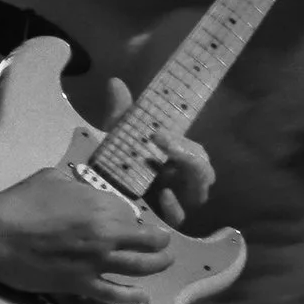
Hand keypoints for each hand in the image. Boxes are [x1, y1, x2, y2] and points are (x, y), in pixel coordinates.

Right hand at [0, 163, 171, 303]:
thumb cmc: (20, 202)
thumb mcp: (52, 179)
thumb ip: (77, 187)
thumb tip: (85, 193)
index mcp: (100, 207)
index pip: (130, 214)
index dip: (133, 218)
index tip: (132, 221)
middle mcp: (106, 236)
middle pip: (146, 243)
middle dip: (160, 243)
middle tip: (164, 244)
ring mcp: (95, 264)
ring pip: (139, 269)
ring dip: (156, 267)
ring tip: (164, 264)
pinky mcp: (81, 286)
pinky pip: (114, 294)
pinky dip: (131, 297)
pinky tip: (142, 297)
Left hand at [104, 79, 213, 228]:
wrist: (99, 189)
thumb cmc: (117, 159)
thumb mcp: (118, 136)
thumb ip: (120, 113)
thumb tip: (114, 83)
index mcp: (175, 158)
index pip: (196, 152)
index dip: (183, 145)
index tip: (157, 134)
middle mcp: (180, 179)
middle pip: (204, 172)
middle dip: (190, 159)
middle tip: (167, 148)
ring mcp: (175, 200)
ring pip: (198, 194)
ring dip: (187, 184)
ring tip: (167, 175)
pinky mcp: (162, 220)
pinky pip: (178, 218)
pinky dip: (174, 208)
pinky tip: (162, 196)